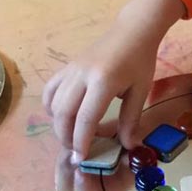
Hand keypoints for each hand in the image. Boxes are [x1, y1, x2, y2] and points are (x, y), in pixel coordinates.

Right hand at [42, 20, 165, 161]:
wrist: (131, 31)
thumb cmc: (140, 60)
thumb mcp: (141, 91)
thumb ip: (131, 119)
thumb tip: (127, 145)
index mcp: (103, 82)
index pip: (86, 118)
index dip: (82, 141)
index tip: (82, 158)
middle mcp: (81, 76)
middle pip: (64, 113)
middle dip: (66, 137)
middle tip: (76, 151)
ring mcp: (71, 70)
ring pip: (53, 103)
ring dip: (58, 124)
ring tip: (71, 136)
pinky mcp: (66, 68)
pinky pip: (51, 90)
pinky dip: (51, 106)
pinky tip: (62, 115)